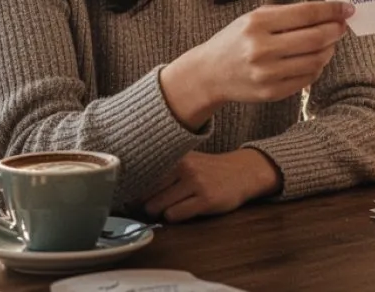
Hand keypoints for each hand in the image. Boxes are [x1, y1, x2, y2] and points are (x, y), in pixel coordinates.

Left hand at [141, 150, 280, 222]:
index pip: (143, 176)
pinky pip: (175, 215)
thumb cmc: (209, 170)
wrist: (242, 172)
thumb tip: (132, 192)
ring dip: (162, 212)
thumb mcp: (187, 161)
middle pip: (147, 194)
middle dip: (148, 204)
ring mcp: (196, 183)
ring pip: (159, 207)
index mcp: (177, 156)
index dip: (135, 191)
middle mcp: (185, 167)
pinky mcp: (206, 200)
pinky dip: (175, 217)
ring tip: (174, 206)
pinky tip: (185, 210)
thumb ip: (164, 171)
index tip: (133, 198)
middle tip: (156, 205)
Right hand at [161, 1, 352, 128]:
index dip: (331, 11)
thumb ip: (288, 14)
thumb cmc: (237, 39)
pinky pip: (307, 79)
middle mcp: (261, 49)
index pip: (306, 14)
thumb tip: (328, 12)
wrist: (209, 73)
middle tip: (342, 26)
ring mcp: (266, 74)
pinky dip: (316, 67)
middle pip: (315, 39)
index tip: (347, 9)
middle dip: (335, 31)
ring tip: (328, 43)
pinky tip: (314, 59)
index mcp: (258, 23)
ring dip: (329, 50)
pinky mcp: (271, 93)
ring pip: (315, 61)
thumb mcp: (254, 17)